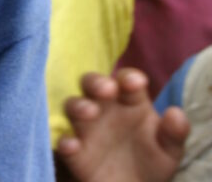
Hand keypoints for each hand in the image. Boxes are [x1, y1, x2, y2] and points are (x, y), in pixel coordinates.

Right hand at [57, 69, 188, 181]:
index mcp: (129, 100)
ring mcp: (86, 127)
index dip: (129, 78)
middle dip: (97, 82)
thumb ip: (174, 132)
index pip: (126, 80)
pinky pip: (63, 140)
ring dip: (79, 106)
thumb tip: (176, 113)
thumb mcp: (169, 149)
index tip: (136, 83)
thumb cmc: (151, 161)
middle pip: (92, 83)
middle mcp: (104, 106)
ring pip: (74, 106)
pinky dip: (64, 141)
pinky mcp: (74, 151)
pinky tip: (72, 145)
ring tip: (89, 112)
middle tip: (107, 89)